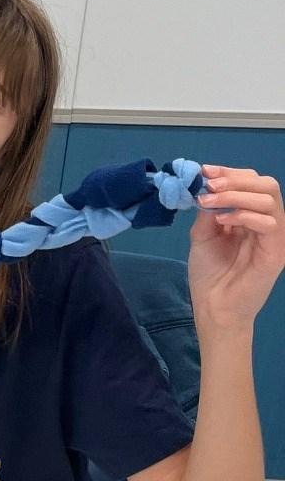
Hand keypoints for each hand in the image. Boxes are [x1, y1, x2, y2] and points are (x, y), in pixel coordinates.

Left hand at [189, 167, 284, 331]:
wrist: (213, 308)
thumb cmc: (210, 275)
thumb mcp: (203, 236)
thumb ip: (208, 212)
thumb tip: (206, 187)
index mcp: (251, 216)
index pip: (251, 183)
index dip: (229, 173)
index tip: (204, 172)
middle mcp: (267, 222)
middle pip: (265, 185)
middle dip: (234, 179)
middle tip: (208, 184)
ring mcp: (275, 235)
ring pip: (268, 198)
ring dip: (236, 194)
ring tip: (210, 201)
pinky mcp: (276, 250)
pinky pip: (269, 222)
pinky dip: (245, 215)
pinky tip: (223, 221)